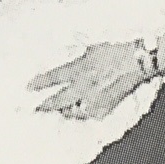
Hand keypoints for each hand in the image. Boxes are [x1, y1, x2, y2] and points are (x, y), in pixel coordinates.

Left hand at [29, 41, 145, 119]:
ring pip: (73, 111)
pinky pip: (89, 115)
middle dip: (45, 106)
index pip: (53, 78)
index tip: (27, 87)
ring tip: (58, 112)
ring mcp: (94, 99)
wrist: (137, 63)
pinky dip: (83, 114)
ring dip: (64, 111)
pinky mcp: (105, 108)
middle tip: (35, 109)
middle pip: (59, 101)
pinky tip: (80, 112)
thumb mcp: (93, 48)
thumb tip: (70, 56)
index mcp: (79, 69)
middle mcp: (84, 86)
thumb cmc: (117, 51)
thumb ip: (79, 56)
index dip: (39, 83)